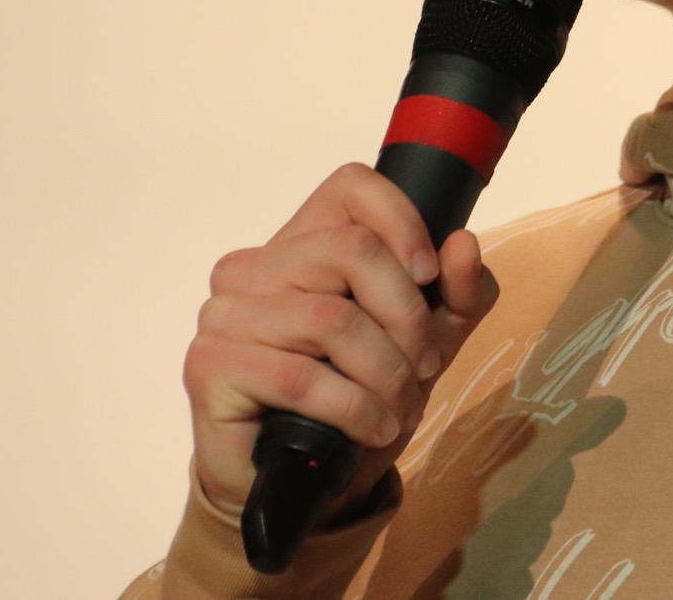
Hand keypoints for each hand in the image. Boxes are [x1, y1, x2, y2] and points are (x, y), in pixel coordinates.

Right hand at [182, 163, 499, 518]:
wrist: (306, 485)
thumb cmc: (361, 397)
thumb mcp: (430, 342)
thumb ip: (457, 292)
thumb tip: (462, 244)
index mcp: (304, 243)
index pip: (352, 186)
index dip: (403, 221)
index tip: (429, 275)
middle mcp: (255, 267)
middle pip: (351, 250)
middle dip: (407, 316)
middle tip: (425, 366)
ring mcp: (226, 313)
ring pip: (331, 318)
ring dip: (385, 374)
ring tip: (400, 410)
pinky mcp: (210, 365)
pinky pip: (299, 376)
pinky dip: (352, 408)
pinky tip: (371, 429)